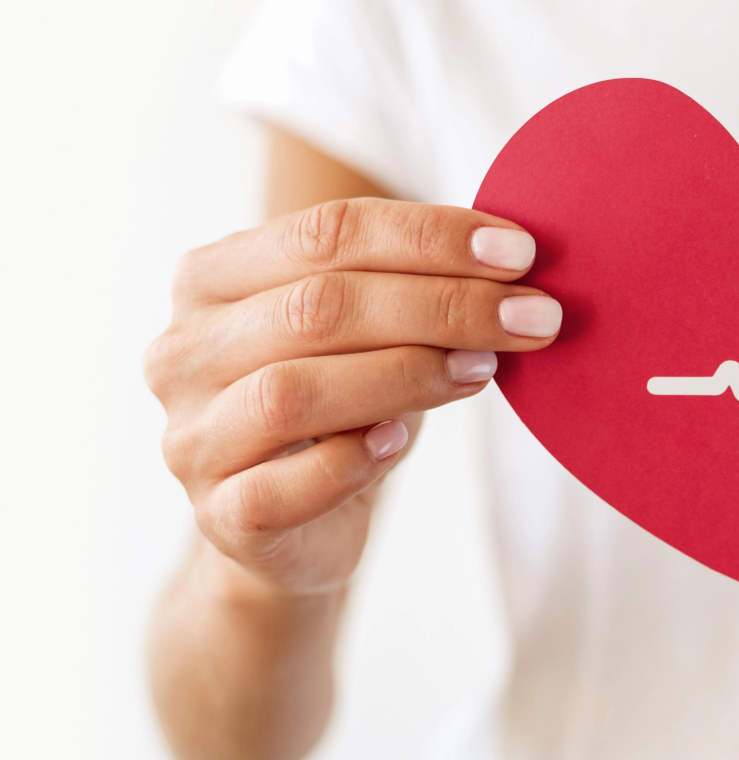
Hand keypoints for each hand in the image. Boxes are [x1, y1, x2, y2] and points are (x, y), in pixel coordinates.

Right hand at [144, 198, 559, 593]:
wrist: (291, 527)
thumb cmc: (339, 408)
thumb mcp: (368, 334)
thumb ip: (410, 288)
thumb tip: (513, 260)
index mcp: (212, 278)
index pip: (326, 233)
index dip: (430, 237)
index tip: (520, 252)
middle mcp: (184, 350)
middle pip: (318, 307)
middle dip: (443, 306)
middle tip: (533, 316)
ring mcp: (191, 437)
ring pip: (294, 391)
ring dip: (407, 375)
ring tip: (484, 369)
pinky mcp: (219, 515)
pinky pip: (281, 487)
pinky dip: (352, 461)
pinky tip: (400, 442)